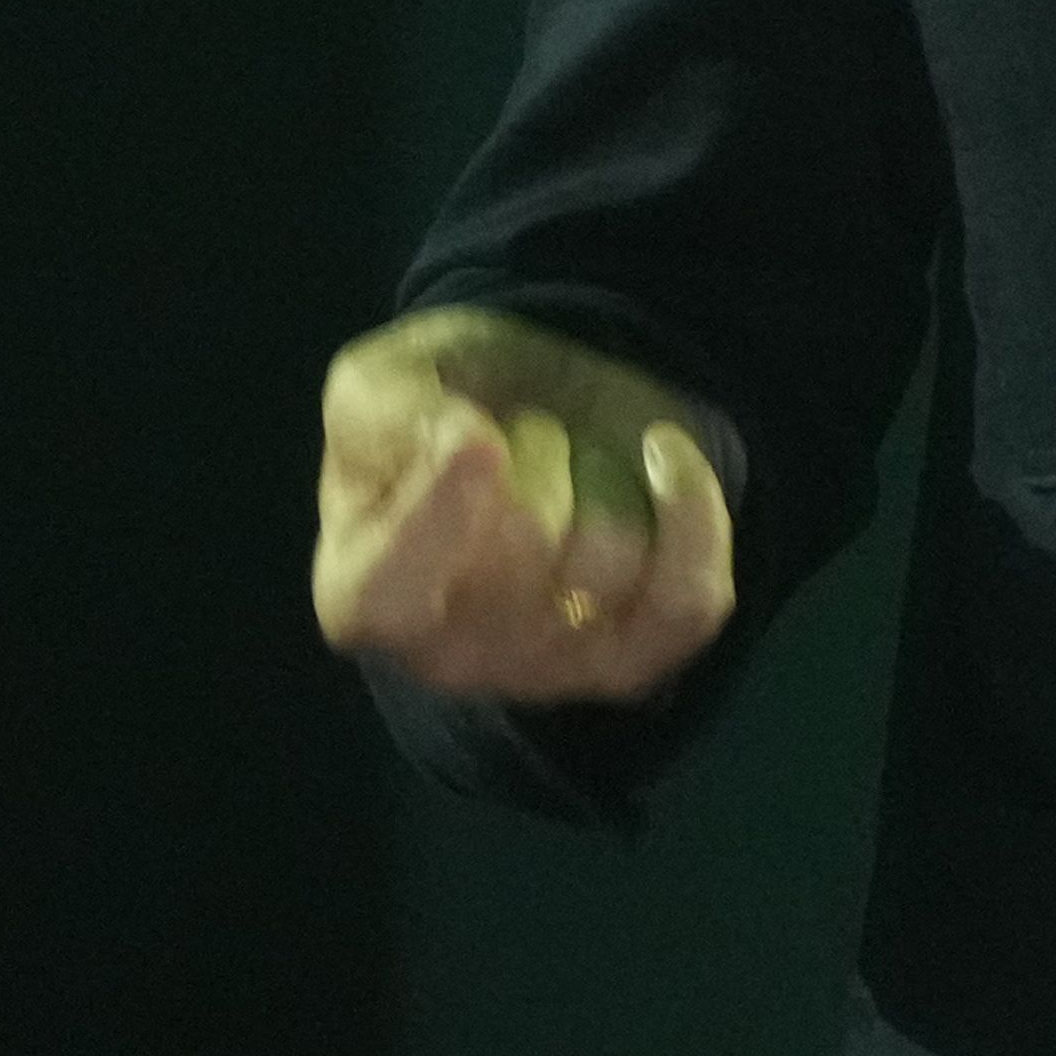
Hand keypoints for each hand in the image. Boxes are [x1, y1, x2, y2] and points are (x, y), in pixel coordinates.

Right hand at [311, 305, 737, 702]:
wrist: (528, 427)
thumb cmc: (439, 410)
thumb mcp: (381, 383)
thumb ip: (387, 411)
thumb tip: (459, 438)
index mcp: (360, 593)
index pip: (390, 589)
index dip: (438, 514)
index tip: (479, 438)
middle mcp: (445, 656)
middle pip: (527, 540)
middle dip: (541, 447)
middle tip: (523, 434)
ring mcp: (543, 672)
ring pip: (613, 557)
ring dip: (608, 470)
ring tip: (572, 463)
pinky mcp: (627, 667)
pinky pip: (690, 600)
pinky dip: (694, 509)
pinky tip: (666, 457)